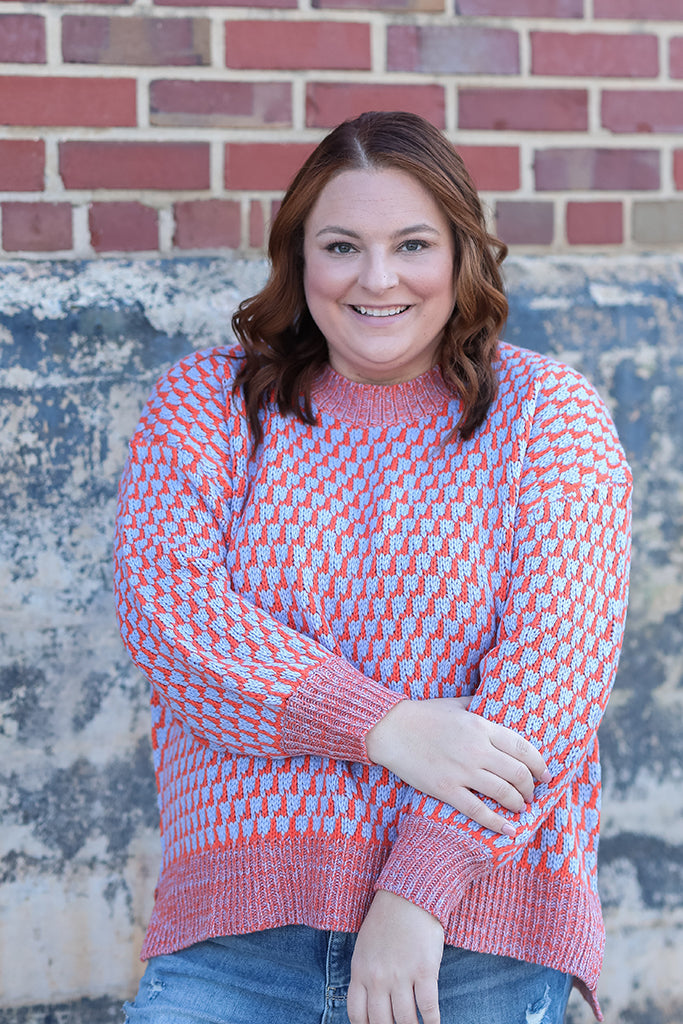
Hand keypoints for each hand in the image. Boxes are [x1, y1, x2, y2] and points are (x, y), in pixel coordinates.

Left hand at [347, 890, 443, 1023]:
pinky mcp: (424, 971)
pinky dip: (432, 1022)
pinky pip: (428, 1008)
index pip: (357, 1015)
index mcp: (360, 971)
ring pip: (405, 1020)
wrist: (408, 896)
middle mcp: (378, 978)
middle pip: (380, 1022)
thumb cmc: (386, 920)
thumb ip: (365, 974)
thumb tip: (371, 1002)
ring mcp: (401, 976)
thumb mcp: (364, 947)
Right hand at [365, 697, 549, 834]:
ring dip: (519, 804)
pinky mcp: (446, 789)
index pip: (523, 747)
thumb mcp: (455, 704)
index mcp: (481, 726)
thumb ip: (478, 706)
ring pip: (504, 793)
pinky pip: (478, 810)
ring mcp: (462, 770)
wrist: (389, 729)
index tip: (545, 774)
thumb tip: (495, 704)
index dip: (539, 764)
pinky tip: (509, 830)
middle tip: (532, 794)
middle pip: (518, 773)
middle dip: (531, 788)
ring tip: (521, 808)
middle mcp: (477, 749)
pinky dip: (497, 822)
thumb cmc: (422, 715)